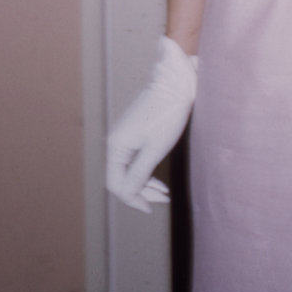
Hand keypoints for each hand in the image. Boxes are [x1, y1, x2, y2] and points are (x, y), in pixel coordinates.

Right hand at [106, 36, 197, 212]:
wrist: (176, 83)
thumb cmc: (168, 114)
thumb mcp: (156, 149)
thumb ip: (140, 174)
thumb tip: (129, 194)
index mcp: (116, 145)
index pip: (116, 184)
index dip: (132, 199)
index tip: (150, 209)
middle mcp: (115, 141)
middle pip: (121, 177)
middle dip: (141, 192)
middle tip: (163, 199)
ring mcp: (123, 135)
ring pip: (128, 169)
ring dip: (144, 183)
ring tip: (164, 193)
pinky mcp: (133, 131)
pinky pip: (133, 158)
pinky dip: (145, 170)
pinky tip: (159, 178)